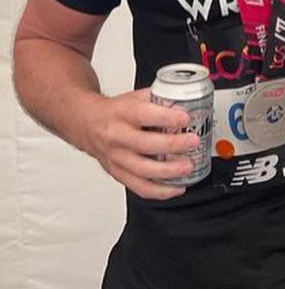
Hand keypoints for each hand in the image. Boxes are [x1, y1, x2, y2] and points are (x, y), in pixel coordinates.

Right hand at [81, 88, 198, 199]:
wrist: (88, 124)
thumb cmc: (116, 111)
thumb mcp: (136, 97)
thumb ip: (160, 99)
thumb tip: (188, 102)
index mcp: (122, 113)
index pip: (143, 114)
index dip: (166, 117)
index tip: (185, 118)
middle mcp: (117, 136)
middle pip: (144, 144)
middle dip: (172, 145)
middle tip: (192, 142)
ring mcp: (116, 158)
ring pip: (142, 170)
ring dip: (168, 172)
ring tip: (188, 168)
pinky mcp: (118, 173)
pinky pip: (139, 187)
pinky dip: (160, 191)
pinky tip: (177, 188)